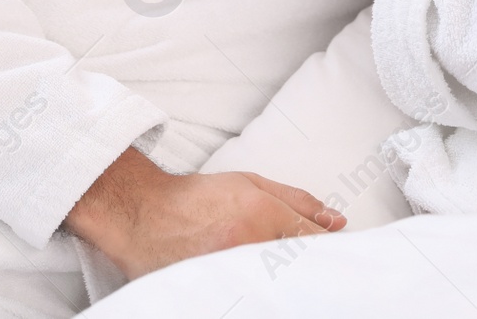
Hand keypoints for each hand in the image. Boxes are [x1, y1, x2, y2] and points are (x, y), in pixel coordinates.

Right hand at [64, 146, 345, 279]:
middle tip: (309, 272)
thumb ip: (296, 201)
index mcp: (260, 213)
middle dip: (306, 267)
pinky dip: (257, 291)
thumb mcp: (250, 184)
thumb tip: (335, 220)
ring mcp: (227, 269)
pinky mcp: (211, 288)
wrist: (141, 214)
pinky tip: (257, 287)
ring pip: (274, 284)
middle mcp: (246, 243)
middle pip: (296, 265)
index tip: (331, 251)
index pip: (310, 238)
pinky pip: (247, 293)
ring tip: (272, 273)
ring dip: (282, 281)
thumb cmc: (196, 197)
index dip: (326, 247)